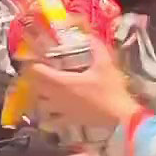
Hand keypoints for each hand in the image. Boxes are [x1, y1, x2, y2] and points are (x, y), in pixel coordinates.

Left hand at [26, 39, 140, 129]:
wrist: (120, 117)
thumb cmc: (111, 90)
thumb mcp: (105, 64)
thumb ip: (96, 47)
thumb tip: (89, 35)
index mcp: (63, 82)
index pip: (38, 72)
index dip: (34, 64)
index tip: (37, 58)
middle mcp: (57, 97)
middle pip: (36, 87)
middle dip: (35, 78)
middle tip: (41, 70)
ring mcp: (61, 111)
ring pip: (41, 104)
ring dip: (40, 95)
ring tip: (45, 89)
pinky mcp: (69, 121)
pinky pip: (52, 120)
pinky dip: (49, 115)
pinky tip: (53, 111)